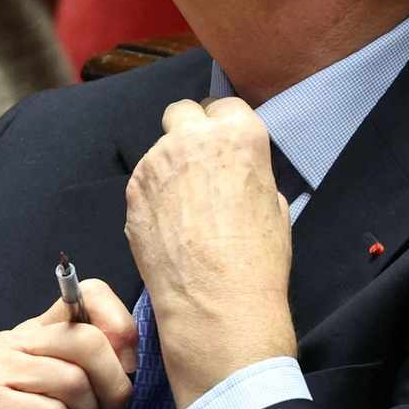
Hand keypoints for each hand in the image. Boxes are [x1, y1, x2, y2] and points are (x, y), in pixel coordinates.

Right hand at [0, 279, 136, 408]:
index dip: (121, 325)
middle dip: (113, 386)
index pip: (89, 294)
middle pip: (87, 340)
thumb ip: (105, 368)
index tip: (132, 364)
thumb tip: (136, 349)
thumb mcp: (86, 404)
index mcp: (38, 333)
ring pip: (72, 379)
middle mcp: (11, 341)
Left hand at [125, 97, 295, 408]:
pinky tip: (169, 226)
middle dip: (189, 131)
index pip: (225, 105)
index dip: (223, 126)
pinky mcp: (133, 191)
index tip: (222, 144)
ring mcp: (157, 163)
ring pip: (159, 149)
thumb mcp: (275, 206)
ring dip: (169, 167)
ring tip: (184, 208)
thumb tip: (241, 176)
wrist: (217, 303)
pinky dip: (152, 195)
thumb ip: (253, 176)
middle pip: (183, 113)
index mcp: (239, 133)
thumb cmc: (257, 260)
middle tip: (197, 164)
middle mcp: (193, 137)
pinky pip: (143, 181)